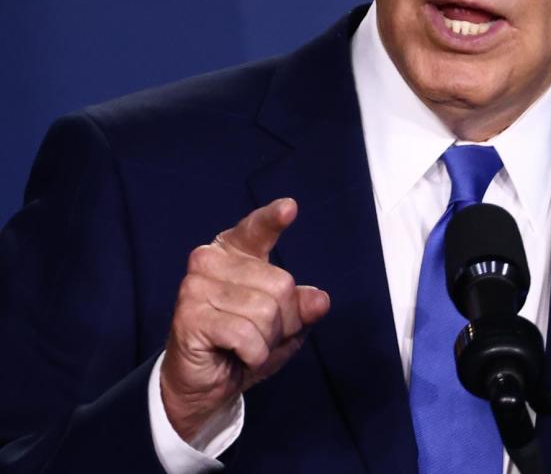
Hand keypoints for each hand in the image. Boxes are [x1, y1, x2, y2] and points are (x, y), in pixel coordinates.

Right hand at [160, 197, 330, 441]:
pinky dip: (253, 354)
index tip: (290, 208)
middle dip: (284, 320)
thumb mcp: (283, 324)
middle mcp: (209, 262)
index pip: (256, 230)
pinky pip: (246, 335)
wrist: (202, 384)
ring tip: (246, 346)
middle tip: (260, 336)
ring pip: (266, 312)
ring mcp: (195, 287)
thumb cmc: (243, 344)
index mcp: (232, 252)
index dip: (273, 219)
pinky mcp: (189, 317)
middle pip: (281, 285)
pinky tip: (236, 355)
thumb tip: (320, 300)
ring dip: (267, 340)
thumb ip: (301, 306)